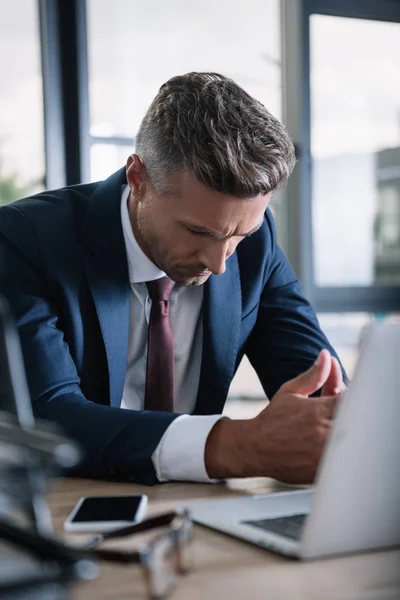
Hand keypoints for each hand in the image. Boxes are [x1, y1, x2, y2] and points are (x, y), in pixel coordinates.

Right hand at [205, 349, 343, 483]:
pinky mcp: (320, 470)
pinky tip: (331, 447)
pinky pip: (341, 461)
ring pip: (351, 442)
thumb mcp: (291, 391)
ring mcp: (323, 452)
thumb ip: (313, 375)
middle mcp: (323, 431)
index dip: (354, 399)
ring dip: (349, 435)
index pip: (352, 401)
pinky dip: (341, 454)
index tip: (347, 400)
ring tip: (335, 432)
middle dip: (353, 416)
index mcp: (319, 410)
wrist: (255, 447)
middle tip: (341, 417)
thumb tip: (325, 356)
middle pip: (356, 422)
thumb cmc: (273, 419)